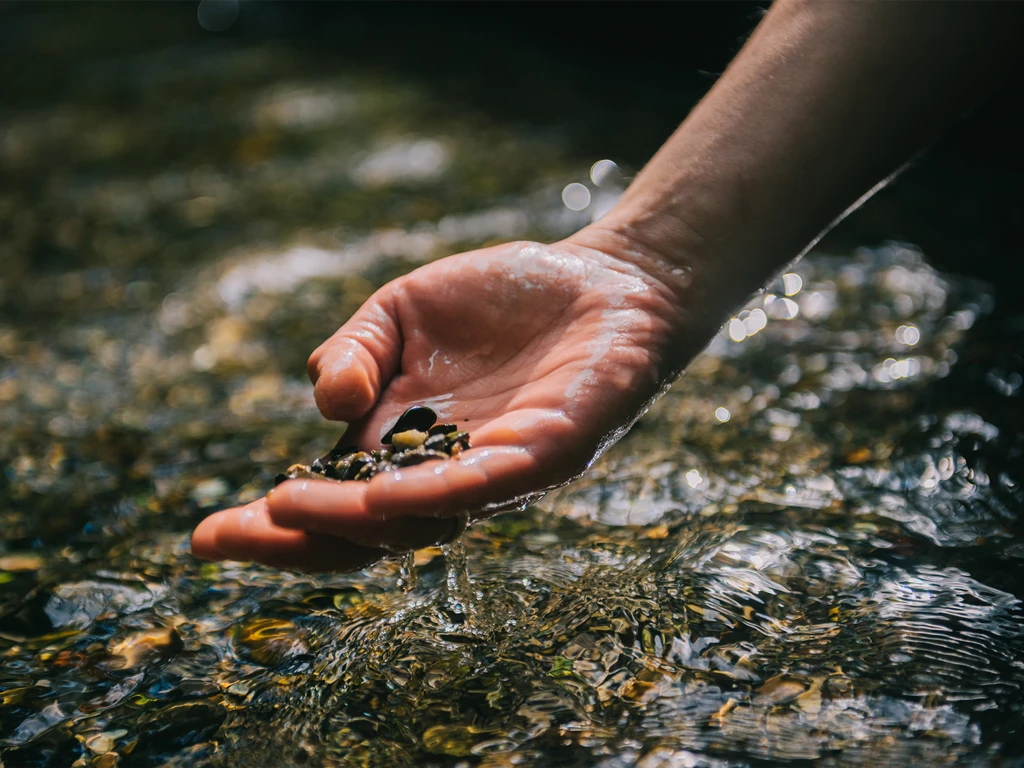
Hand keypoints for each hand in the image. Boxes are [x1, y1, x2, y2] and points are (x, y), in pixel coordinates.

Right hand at [190, 238, 696, 570]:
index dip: (276, 524)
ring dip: (352, 522)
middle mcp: (448, 474)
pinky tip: (384, 497)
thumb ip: (355, 351)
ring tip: (288, 508)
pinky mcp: (549, 453)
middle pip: (366, 534)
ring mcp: (498, 472)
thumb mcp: (402, 311)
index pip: (335, 502)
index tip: (207, 533)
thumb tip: (326, 402)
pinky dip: (436, 496)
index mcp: (406, 447)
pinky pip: (488, 486)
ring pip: (421, 521)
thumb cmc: (504, 301)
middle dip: (295, 541)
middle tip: (224, 539)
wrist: (603, 281)